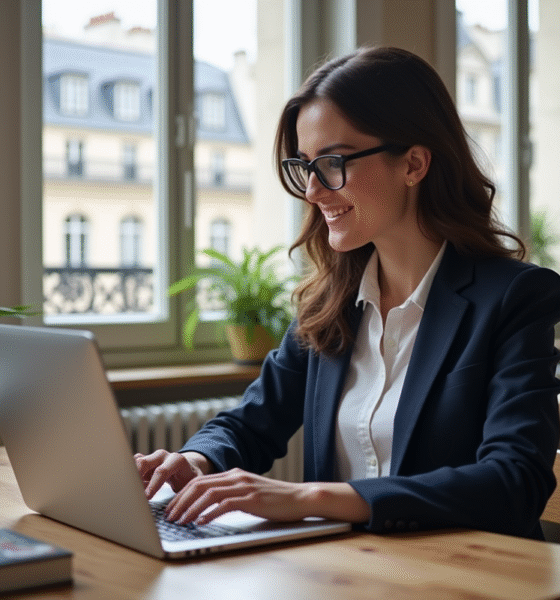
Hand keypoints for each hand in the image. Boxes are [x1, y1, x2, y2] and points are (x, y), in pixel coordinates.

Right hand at [134, 450, 213, 499]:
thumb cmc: (191, 479)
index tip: (146, 498)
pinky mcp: (144, 461)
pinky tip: (131, 488)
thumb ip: (190, 493)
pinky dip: (130, 475)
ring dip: (131, 477)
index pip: (162, 471)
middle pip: (144, 463)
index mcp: (176, 460)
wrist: (188, 469)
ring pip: (135, 462)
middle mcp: (162, 456)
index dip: (153, 485)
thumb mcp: (194, 485)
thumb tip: (186, 511)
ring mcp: (152, 457)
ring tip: (130, 493)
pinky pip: (132, 464)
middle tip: (132, 495)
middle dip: (136, 478)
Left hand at [164, 467, 370, 525]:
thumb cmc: (274, 499)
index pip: (200, 481)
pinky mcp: (251, 498)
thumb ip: (230, 495)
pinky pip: (225, 504)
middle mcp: (236, 476)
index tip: (171, 508)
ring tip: (180, 521)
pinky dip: (209, 513)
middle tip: (169, 516)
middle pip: (199, 485)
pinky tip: (201, 522)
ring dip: (191, 508)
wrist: (299, 497)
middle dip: (180, 501)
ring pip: (208, 494)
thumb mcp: (248, 493)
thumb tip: (206, 508)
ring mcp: (243, 486)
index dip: (182, 494)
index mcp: (233, 474)